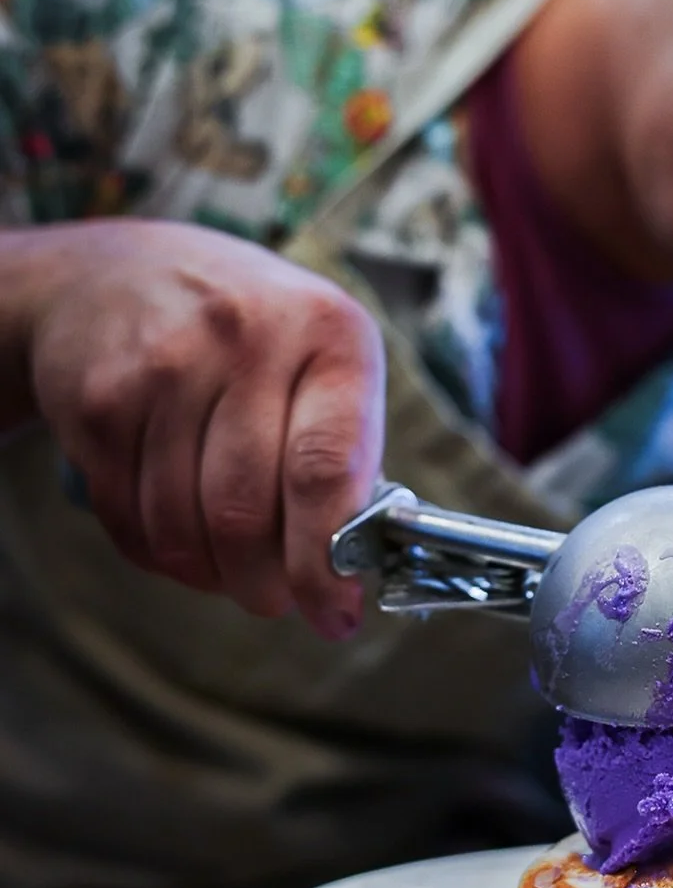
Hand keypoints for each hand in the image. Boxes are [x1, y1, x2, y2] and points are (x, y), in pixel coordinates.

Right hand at [22, 220, 385, 637]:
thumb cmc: (254, 337)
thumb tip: (357, 573)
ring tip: (231, 571)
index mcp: (329, 334)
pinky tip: (182, 540)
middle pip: (246, 512)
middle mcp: (245, 339)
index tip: (336, 614)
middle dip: (266, 584)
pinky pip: (131, 518)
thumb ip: (350, 454)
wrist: (120, 273)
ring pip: (184, 526)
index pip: (325, 472)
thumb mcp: (323, 359)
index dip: (327, 564)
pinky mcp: (100, 400)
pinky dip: (162, 554)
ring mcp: (164, 366)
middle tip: (277, 600)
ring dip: (212, 575)